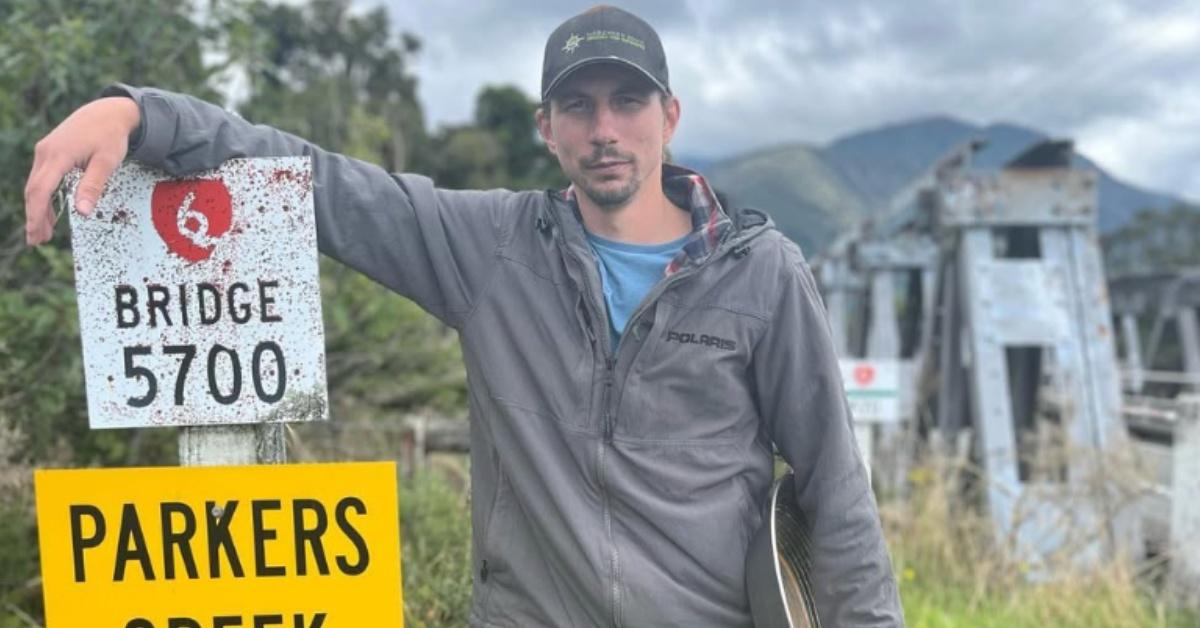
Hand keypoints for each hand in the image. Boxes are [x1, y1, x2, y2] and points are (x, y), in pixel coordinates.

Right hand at [24, 96, 140, 244]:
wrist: (107, 112)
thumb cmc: (111, 136)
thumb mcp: (107, 161)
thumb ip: (93, 185)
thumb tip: (81, 212)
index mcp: (58, 155)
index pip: (40, 190)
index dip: (36, 214)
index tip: (36, 234)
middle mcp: (45, 153)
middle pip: (33, 190)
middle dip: (34, 217)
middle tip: (36, 242)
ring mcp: (45, 152)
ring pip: (35, 185)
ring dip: (38, 209)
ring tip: (42, 234)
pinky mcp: (49, 153)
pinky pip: (41, 178)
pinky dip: (43, 197)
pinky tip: (48, 213)